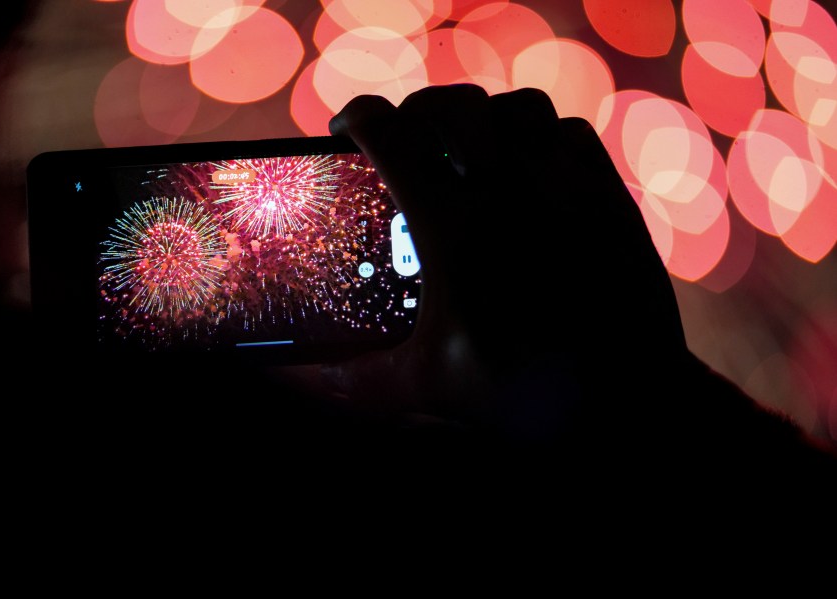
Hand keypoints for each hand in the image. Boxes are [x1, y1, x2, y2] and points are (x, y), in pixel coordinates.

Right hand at [324, 84, 693, 442]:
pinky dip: (540, 134)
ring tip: (468, 147)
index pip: (391, 137)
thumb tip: (308, 381)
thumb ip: (359, 378)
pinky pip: (571, 131)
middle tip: (403, 138)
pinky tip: (529, 166)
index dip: (358, 117)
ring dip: (482, 115)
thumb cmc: (528, 395)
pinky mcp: (608, 196)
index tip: (347, 125)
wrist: (632, 404)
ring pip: (518, 106)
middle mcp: (512, 189)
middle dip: (415, 111)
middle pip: (452, 105)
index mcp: (456, 228)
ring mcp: (567, 186)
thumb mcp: (430, 385)